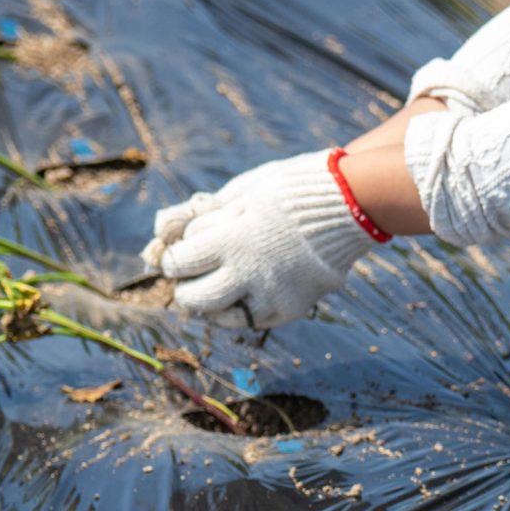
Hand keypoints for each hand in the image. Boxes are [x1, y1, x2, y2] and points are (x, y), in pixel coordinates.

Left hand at [149, 150, 375, 327]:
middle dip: (184, 287)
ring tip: (215, 285)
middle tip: (188, 276)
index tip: (181, 251)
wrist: (347, 205)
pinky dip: (239, 308)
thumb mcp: (239, 192)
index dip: (173, 257)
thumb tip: (162, 229)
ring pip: (220, 317)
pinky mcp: (289, 310)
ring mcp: (270, 297)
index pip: (180, 262)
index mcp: (231, 240)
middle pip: (193, 299)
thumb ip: (203, 215)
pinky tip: (242, 290)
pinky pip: (251, 320)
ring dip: (209, 304)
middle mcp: (248, 275)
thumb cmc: (287, 190)